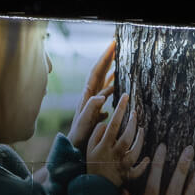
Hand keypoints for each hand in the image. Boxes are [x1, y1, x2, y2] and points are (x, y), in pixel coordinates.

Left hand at [66, 39, 118, 154]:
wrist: (73, 150)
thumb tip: (101, 96)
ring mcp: (94, 103)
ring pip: (104, 82)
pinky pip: (107, 94)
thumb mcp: (84, 125)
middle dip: (108, 58)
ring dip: (112, 71)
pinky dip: (113, 86)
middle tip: (118, 45)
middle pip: (100, 72)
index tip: (113, 44)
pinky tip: (119, 87)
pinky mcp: (97, 110)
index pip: (97, 71)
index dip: (105, 57)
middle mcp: (90, 96)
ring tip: (121, 61)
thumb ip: (91, 110)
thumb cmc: (79, 139)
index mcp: (88, 96)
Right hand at [85, 93, 146, 187]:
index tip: (125, 97)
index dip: (120, 110)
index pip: (113, 125)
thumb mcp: (89, 148)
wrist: (93, 187)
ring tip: (141, 128)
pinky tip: (148, 158)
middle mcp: (114, 155)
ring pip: (135, 152)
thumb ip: (96, 134)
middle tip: (135, 112)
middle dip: (132, 123)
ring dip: (140, 139)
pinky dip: (144, 165)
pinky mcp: (128, 175)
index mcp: (103, 146)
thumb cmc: (92, 163)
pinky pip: (138, 171)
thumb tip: (107, 123)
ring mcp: (122, 165)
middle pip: (127, 137)